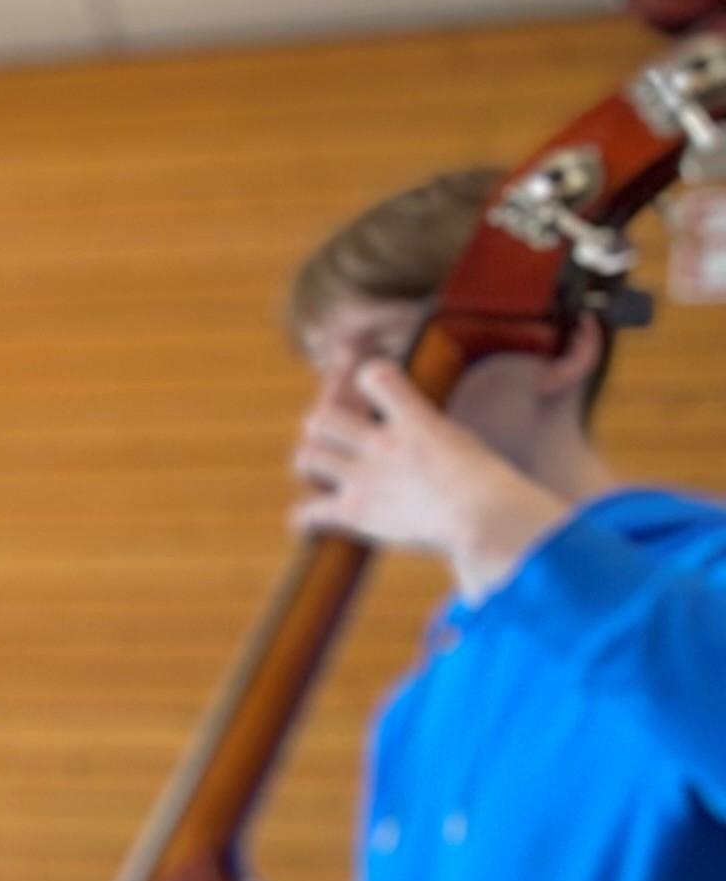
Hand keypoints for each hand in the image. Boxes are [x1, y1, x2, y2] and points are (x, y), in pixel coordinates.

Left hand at [292, 360, 572, 600]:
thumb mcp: (512, 434)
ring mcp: (364, 476)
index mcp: (417, 418)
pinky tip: (310, 524)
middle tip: (331, 433)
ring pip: (306, 456)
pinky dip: (304, 519)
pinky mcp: (356, 512)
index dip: (361, 377)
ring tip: (320, 472)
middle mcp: (382, 442)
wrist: (486, 519)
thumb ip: (547, 386)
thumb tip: (577, 356)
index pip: (374, 376)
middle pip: (320, 417)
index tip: (359, 377)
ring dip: (309, 464)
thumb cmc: (509, 484)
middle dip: (321, 423)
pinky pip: (308, 512)